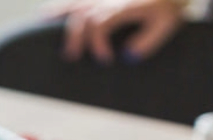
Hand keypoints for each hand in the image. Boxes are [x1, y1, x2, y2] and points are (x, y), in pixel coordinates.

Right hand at [43, 0, 185, 62]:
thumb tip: (128, 57)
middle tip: (71, 57)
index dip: (98, 42)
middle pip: (82, 13)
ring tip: (43, 28)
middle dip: (74, 35)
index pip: (100, 22)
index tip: (104, 60)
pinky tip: (46, 16)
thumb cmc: (169, 7)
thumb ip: (148, 41)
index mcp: (123, 5)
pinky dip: (61, 7)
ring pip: (75, 3)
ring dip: (58, 16)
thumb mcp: (166, 25)